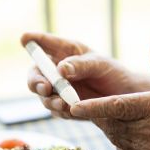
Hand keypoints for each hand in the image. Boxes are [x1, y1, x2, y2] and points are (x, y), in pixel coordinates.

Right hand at [22, 32, 137, 118]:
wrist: (124, 98)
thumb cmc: (112, 73)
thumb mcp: (99, 64)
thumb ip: (80, 65)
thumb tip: (61, 69)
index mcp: (65, 51)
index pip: (45, 43)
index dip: (33, 40)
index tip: (25, 38)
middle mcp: (57, 69)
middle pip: (35, 74)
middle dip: (36, 81)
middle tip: (45, 87)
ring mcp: (58, 89)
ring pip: (43, 95)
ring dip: (49, 99)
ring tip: (62, 103)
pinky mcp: (63, 106)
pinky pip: (55, 109)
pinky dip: (60, 110)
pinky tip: (70, 111)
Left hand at [70, 41, 149, 149]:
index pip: (115, 107)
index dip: (92, 106)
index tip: (72, 105)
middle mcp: (147, 132)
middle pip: (109, 121)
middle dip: (96, 112)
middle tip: (88, 101)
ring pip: (114, 136)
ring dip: (108, 125)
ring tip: (112, 114)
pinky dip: (120, 140)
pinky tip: (130, 131)